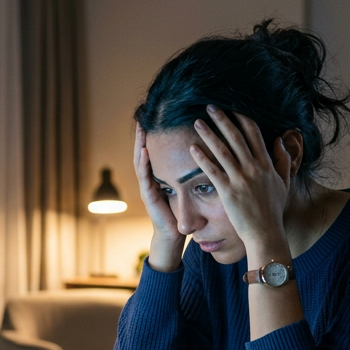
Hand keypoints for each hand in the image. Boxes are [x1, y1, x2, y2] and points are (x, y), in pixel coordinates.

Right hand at [134, 124, 185, 270]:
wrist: (175, 235)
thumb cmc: (184, 212)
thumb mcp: (188, 187)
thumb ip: (193, 172)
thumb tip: (210, 152)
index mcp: (162, 175)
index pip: (158, 150)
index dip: (157, 134)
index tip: (160, 116)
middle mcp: (152, 178)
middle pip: (146, 150)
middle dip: (145, 133)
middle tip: (145, 114)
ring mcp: (148, 186)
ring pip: (141, 159)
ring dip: (140, 143)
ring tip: (141, 127)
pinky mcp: (148, 195)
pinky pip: (144, 175)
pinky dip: (143, 162)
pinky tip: (144, 149)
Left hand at [189, 107, 294, 260]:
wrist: (266, 233)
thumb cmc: (273, 210)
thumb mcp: (284, 183)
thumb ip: (283, 161)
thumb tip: (280, 141)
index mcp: (266, 164)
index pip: (254, 134)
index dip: (242, 118)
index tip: (232, 106)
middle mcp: (254, 168)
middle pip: (236, 137)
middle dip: (222, 119)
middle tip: (210, 106)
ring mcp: (241, 179)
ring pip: (222, 150)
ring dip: (209, 134)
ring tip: (197, 122)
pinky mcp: (228, 192)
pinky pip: (213, 171)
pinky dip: (202, 158)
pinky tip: (192, 148)